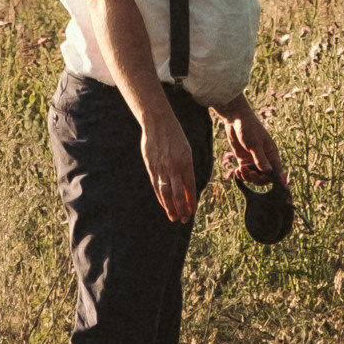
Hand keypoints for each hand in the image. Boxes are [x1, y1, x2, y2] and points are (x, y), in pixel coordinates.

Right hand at [140, 100, 198, 221]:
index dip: (191, 202)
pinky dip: (161, 197)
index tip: (192, 212)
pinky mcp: (151, 167)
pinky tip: (164, 204)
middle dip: (182, 209)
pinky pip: (156, 186)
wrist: (157, 123)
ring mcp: (161, 168)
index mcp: (186, 163)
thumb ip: (186, 169)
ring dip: (170, 207)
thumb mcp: (186, 151)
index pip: (190, 188)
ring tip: (174, 217)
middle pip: (178, 194)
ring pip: (166, 193)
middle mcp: (174, 167)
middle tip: (184, 220)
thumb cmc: (175, 136)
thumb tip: (187, 187)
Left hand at [221, 96, 283, 183]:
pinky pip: (245, 172)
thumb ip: (260, 159)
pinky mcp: (244, 159)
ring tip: (240, 170)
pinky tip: (237, 171)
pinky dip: (242, 174)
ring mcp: (254, 160)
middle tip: (249, 174)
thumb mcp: (255, 144)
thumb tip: (269, 172)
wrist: (235, 119)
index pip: (277, 171)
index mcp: (272, 154)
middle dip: (257, 179)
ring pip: (254, 176)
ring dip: (247, 177)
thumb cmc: (249, 128)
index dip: (277, 180)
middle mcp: (264, 159)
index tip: (276, 186)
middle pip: (265, 177)